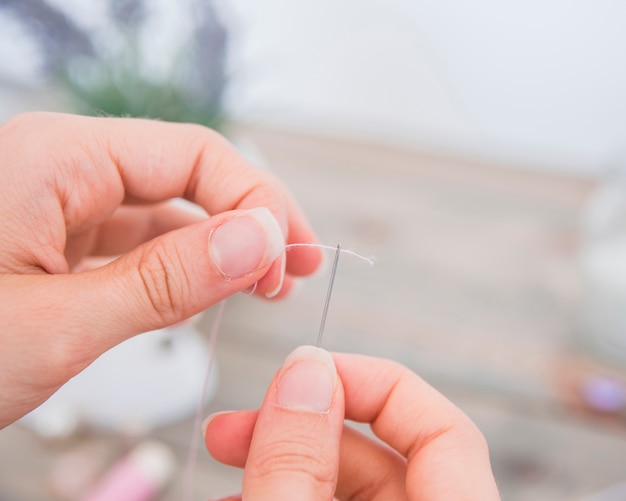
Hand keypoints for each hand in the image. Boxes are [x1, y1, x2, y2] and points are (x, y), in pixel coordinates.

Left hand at [0, 112, 321, 427]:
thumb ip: (165, 280)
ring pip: (165, 213)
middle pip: (188, 175)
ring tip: (262, 285)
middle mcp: (62, 169)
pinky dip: (177, 269)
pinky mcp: (56, 243)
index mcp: (58, 159)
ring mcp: (59, 206)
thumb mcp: (55, 324)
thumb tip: (261, 241)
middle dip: (250, 219)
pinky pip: (135, 244)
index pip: (196, 156)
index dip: (258, 203)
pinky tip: (202, 293)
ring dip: (219, 247)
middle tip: (295, 270)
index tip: (290, 261)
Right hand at [204, 346, 500, 499]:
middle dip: (301, 429)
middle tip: (234, 428)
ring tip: (225, 466)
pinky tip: (243, 496)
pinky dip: (290, 495)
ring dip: (285, 464)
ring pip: (351, 489)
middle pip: (385, 458)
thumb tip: (304, 371)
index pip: (444, 430)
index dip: (373, 385)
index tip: (304, 372)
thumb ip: (296, 463)